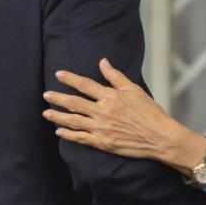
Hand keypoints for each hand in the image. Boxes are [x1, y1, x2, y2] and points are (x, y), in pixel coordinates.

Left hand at [43, 58, 205, 172]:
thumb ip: (115, 76)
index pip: (85, 85)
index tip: (58, 74)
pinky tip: (59, 132)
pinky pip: (81, 139)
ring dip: (57, 116)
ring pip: (73, 121)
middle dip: (58, 98)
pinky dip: (68, 135)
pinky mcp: (102, 143)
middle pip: (74, 103)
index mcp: (110, 96)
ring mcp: (101, 128)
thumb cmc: (150, 112)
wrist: (159, 137)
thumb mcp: (134, 89)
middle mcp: (102, 112)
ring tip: (46, 113)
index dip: (70, 78)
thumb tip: (102, 61)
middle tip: (46, 94)